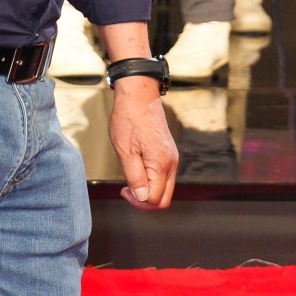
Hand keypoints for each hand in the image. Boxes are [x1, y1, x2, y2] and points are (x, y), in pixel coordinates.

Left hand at [108, 77, 177, 210]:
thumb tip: (142, 198)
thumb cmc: (129, 118)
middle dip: (144, 200)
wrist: (138, 94)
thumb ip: (135, 177)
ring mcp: (171, 157)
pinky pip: (163, 175)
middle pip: (164, 198)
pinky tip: (137, 167)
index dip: (137, 201)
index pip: (155, 200)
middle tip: (127, 189)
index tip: (123, 189)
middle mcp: (171, 163)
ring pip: (164, 187)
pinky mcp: (168, 152)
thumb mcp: (125, 150)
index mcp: (162, 164)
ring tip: (130, 176)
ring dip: (147, 189)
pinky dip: (151, 179)